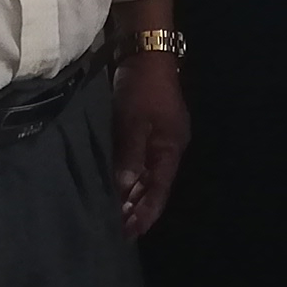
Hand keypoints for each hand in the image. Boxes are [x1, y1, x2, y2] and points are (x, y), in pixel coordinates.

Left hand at [112, 57, 189, 238]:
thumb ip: (130, 156)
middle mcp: (168, 147)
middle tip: (118, 230)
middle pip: (154, 186)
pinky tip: (117, 185)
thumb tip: (124, 188)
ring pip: (146, 175)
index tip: (131, 233)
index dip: (146, 213)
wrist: (146, 52)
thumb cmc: (142, 89)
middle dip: (138, 208)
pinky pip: (139, 161)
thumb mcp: (134, 122)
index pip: (159, 190)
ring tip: (115, 214)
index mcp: (171, 149)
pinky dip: (129, 176)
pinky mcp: (147, 128)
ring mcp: (159, 137)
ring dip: (132, 194)